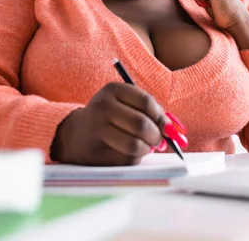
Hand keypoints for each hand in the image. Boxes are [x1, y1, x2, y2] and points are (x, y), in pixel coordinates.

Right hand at [51, 83, 180, 165]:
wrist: (76, 134)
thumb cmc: (110, 116)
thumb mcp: (123, 102)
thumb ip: (147, 110)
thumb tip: (172, 129)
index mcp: (113, 90)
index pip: (146, 101)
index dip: (160, 116)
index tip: (166, 126)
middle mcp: (103, 107)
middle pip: (141, 124)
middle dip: (156, 136)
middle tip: (159, 141)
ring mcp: (98, 130)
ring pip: (135, 145)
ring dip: (147, 149)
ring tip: (146, 147)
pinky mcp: (97, 152)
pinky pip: (127, 159)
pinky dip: (135, 158)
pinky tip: (130, 152)